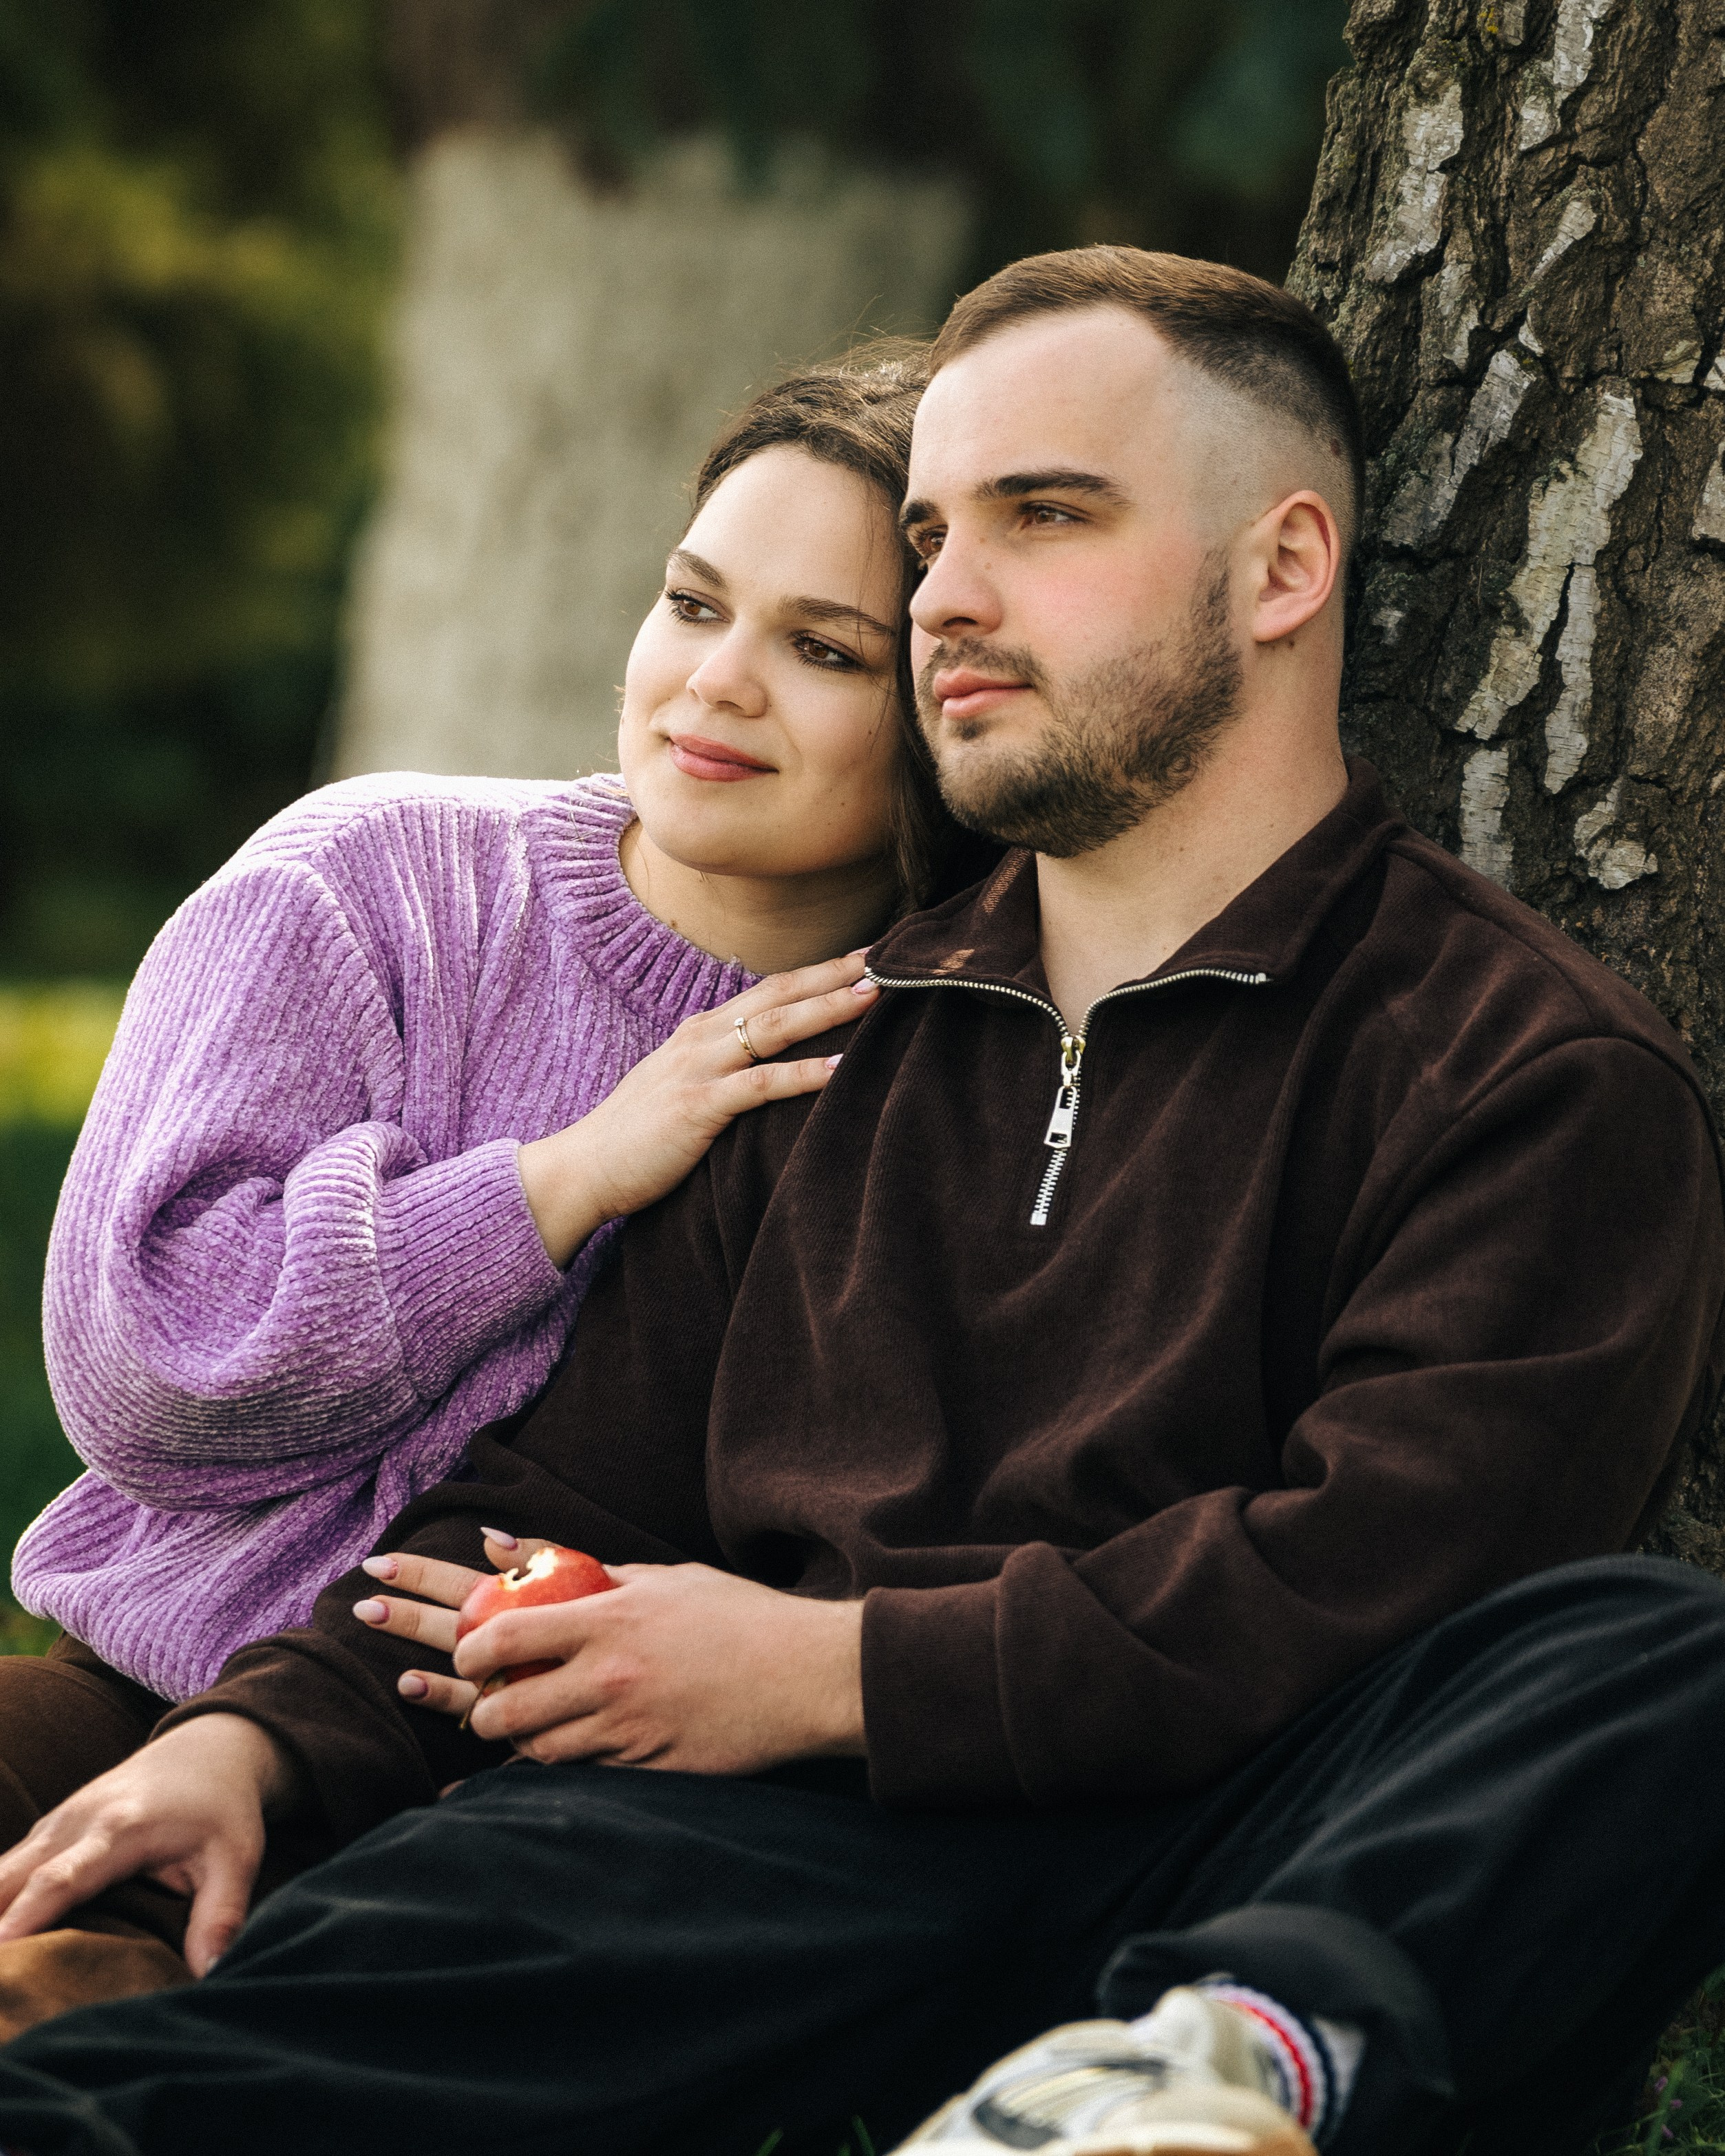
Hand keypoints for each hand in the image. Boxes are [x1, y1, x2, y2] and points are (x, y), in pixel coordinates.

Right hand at [0, 1714, 294, 1975]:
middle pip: (10, 1877)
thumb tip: (209, 1974)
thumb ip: (221, 1913)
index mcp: (120, 1830)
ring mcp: (55, 1824)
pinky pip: (3, 1871)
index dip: (26, 1917)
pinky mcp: (46, 1832)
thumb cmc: (221, 1808)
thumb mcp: (237, 1856)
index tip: (0, 1950)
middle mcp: (76, 1822)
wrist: (207, 1750)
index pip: (61, 1878)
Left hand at [363, 1554, 863, 1772]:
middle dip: (472, 1710)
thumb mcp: (661, 1578)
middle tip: (469, 1704)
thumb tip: (497, 1541)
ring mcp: (629, 1728)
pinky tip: (543, 1764)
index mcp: (610, 1618)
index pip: (504, 1633)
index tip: (457, 1650)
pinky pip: (581, 1775)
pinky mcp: (649, 1768)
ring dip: (510, 1743)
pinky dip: (555, 1768)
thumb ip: (576, 1565)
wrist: (806, 1675)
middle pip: (505, 1707)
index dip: (463, 1646)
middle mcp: (611, 1676)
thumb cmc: (736, 1616)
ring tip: (503, 1730)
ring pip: (537, 1751)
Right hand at [517, 949, 876, 1263]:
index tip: (868, 958)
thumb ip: (723, 1071)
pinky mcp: (698, 1106)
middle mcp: (702, 1037)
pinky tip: (842, 1068)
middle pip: (781, 993)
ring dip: (829, 1008)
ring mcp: (699, 1068)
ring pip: (776, 1027)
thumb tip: (769, 1068)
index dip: (821, 970)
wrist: (580, 1169)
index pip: (772, 989)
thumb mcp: (683, 1088)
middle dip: (836, 973)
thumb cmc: (637, 1137)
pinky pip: (761, 1085)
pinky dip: (805, 1074)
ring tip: (875, 996)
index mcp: (701, 1031)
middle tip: (889, 958)